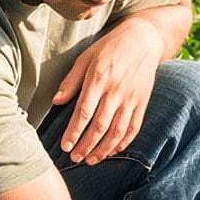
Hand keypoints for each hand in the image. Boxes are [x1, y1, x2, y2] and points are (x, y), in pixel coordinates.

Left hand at [52, 18, 164, 164]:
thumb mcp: (85, 58)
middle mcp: (116, 91)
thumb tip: (56, 102)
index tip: (65, 146)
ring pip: (117, 131)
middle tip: (75, 158)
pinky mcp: (142, 102)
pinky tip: (112, 151)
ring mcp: (131, 98)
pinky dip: (123, 142)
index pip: (84, 112)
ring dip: (103, 149)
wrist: (143, 40)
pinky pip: (133, 128)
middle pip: (100, 126)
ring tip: (91, 160)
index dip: (74, 132)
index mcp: (99, 79)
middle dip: (86, 146)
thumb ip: (71, 81)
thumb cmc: (110, 48)